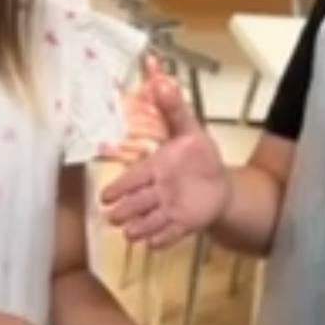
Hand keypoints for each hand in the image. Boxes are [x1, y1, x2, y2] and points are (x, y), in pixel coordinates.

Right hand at [101, 70, 230, 247]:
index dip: (120, 187)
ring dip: (140, 227)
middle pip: (138, 202)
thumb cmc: (198, 157)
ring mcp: (169, 209)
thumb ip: (174, 108)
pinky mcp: (183, 223)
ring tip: (129, 233)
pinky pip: (170, 232)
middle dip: (126, 210)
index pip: (133, 178)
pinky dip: (162, 238)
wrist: (218, 184)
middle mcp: (157, 191)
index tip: (105, 195)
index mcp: (155, 168)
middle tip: (113, 217)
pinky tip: (152, 244)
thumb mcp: (189, 129)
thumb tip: (161, 80)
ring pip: (151, 219)